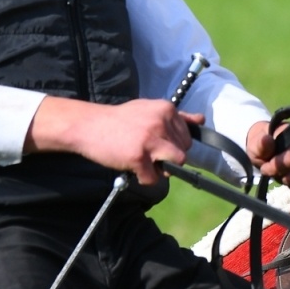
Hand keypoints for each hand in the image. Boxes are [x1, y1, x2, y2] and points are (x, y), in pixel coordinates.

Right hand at [25, 97, 198, 184]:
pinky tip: (131, 166)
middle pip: (183, 153)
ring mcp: (151, 140)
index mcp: (166, 109)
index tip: (157, 143)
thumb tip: (201, 120)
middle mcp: (161, 123)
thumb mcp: (149, 110)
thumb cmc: (119, 120)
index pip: (187, 137)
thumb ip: (176, 117)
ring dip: (161, 168)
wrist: (88, 125)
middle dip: (168, 157)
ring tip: (143, 161)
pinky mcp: (139, 157)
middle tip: (146, 152)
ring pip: (175, 164)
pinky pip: (153, 179)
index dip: (173, 145)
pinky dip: (143, 178)